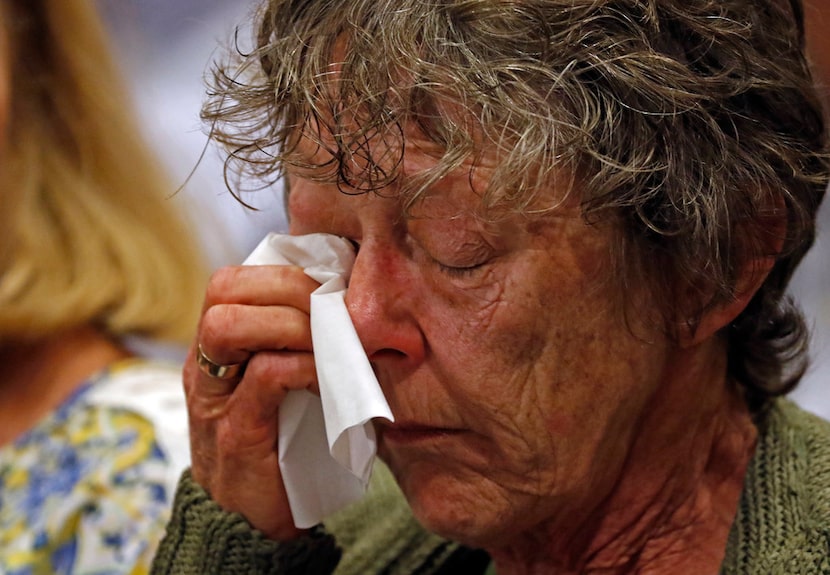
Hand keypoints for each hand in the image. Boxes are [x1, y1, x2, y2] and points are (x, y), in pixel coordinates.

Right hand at [184, 265, 320, 539]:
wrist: (250, 523)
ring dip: (291, 322)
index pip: (230, 281)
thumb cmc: (279, 444)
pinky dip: (305, 365)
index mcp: (215, 350)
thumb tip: (352, 301)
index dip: (282, 273)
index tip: (328, 287)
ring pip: (227, 325)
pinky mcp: (235, 435)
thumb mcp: (281, 385)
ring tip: (328, 340)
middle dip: (288, 286)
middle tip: (331, 308)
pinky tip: (330, 378)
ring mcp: (213, 400)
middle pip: (222, 290)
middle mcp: (203, 367)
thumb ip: (296, 344)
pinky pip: (265, 376)